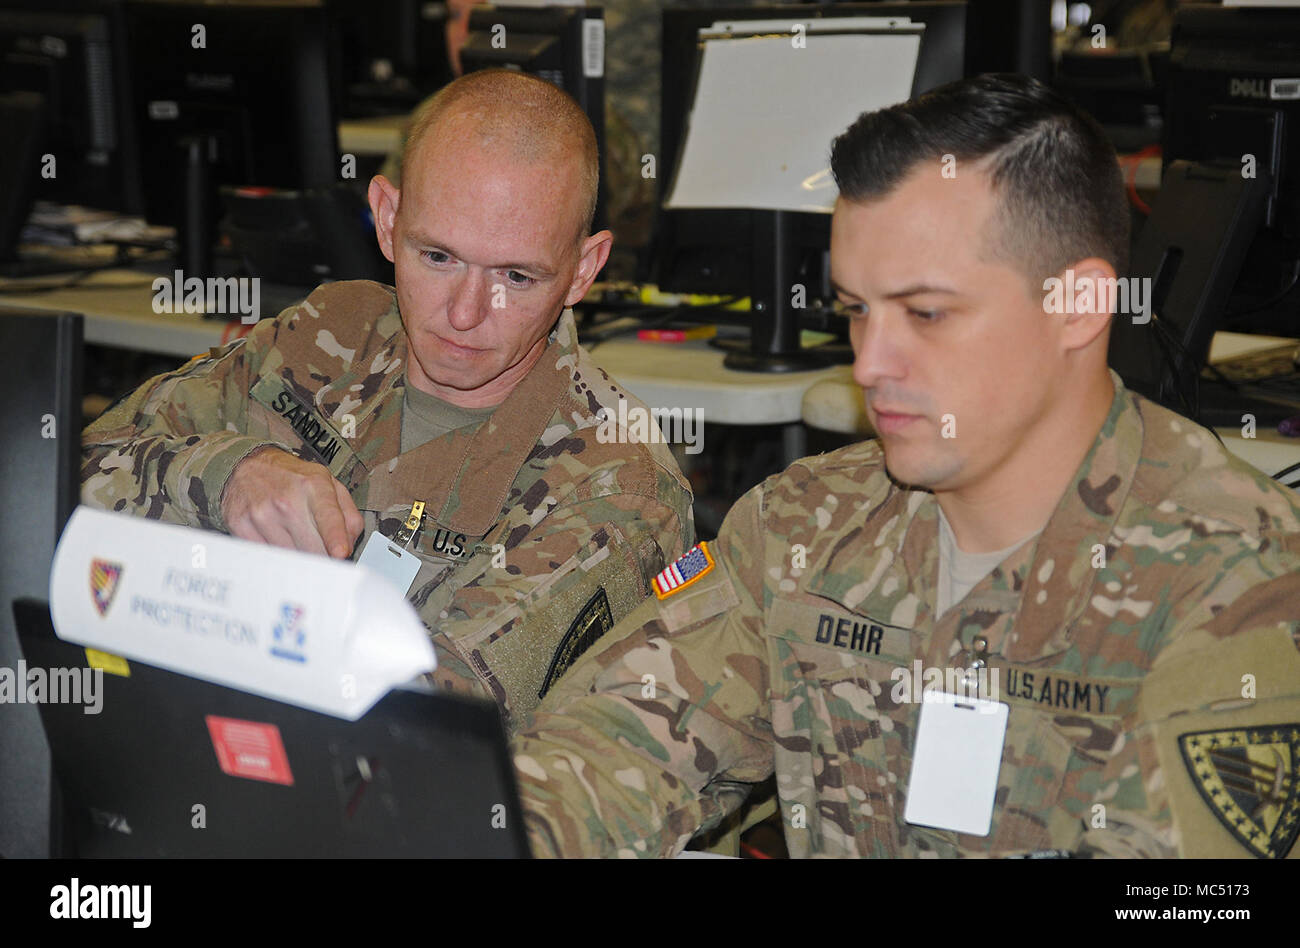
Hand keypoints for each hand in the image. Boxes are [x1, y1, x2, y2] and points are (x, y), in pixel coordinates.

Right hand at [221, 446, 363, 557]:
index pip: (328, 517)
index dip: (335, 538)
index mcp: (314, 486)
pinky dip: (276, 554)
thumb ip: (348, 515)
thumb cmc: (293, 478)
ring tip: (296, 539)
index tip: (340, 553)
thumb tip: (350, 545)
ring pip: (291, 556)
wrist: (248, 466)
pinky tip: (277, 538)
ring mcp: (262, 513)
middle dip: (322, 556)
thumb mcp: (329, 484)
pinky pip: (268, 556)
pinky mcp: (241, 526)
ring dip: (299, 556)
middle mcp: (287, 500)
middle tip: (322, 552)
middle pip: (312, 547)